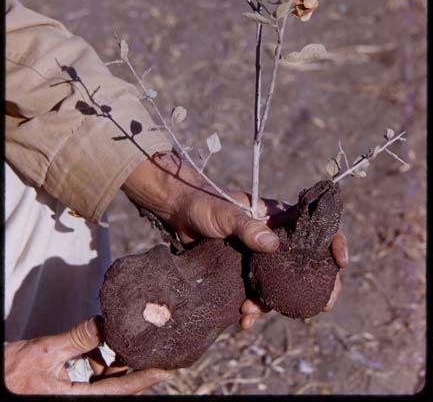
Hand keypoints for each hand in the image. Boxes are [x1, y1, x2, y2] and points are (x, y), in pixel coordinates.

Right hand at [5, 316, 172, 393]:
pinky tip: (99, 344)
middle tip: (153, 347)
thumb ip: (78, 339)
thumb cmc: (11, 375)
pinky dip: (100, 361)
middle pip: (117, 385)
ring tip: (125, 339)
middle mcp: (78, 399)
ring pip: (106, 381)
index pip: (119, 390)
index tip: (165, 369)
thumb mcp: (45, 352)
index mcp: (76, 399)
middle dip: (134, 366)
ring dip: (116, 361)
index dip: (144, 379)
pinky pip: (93, 377)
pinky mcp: (68, 390)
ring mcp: (74, 396)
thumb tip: (104, 323)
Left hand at [124, 152, 348, 328]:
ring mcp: (258, 256)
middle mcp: (272, 237)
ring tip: (252, 314)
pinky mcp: (242, 271)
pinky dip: (253, 309)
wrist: (174, 214)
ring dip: (272, 303)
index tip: (341, 263)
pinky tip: (244, 321)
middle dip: (314, 286)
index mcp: (275, 217)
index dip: (333, 243)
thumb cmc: (202, 204)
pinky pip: (256, 294)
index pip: (314, 227)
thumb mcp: (224, 213)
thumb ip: (246, 226)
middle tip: (322, 306)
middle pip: (304, 262)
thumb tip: (271, 245)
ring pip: (278, 284)